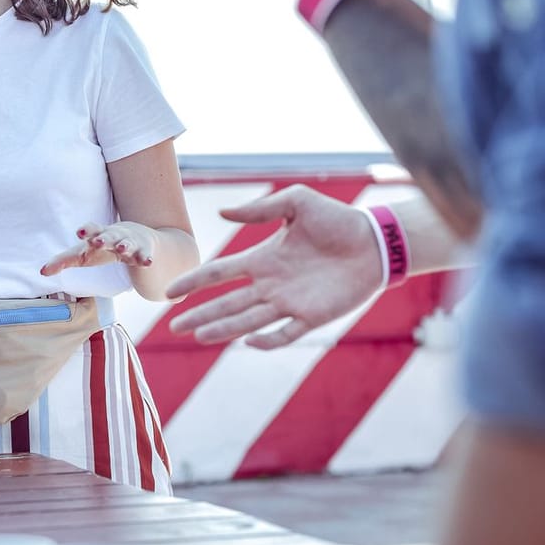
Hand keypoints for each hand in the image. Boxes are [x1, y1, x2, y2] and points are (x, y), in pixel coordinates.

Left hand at [41, 221, 156, 275]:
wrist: (137, 238)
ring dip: (125, 245)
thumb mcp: (84, 254)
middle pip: (109, 235)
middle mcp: (114, 236)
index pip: (91, 230)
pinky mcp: (144, 252)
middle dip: (103, 238)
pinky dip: (145, 258)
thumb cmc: (103, 247)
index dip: (86, 230)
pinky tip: (147, 262)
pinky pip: (145, 255)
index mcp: (98, 235)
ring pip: (128, 243)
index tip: (79, 233)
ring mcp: (131, 243)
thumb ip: (63, 261)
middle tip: (96, 241)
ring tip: (121, 248)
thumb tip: (41, 272)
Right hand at [165, 185, 380, 348]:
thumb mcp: (296, 203)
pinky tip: (249, 341)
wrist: (375, 241)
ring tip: (199, 337)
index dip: (194, 282)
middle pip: (227, 304)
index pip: (220, 274)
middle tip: (174, 327)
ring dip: (223, 329)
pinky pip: (286, 333)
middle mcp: (271, 285)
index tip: (170, 292)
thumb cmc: (337, 219)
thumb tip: (221, 213)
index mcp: (262, 259)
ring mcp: (290, 303)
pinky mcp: (313, 317)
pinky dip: (267, 340)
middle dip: (200, 315)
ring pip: (248, 321)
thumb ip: (259, 209)